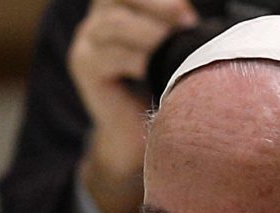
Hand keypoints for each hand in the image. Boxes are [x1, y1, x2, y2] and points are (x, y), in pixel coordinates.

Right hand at [69, 0, 196, 212]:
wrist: (132, 132)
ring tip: (174, 46)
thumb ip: (173, 25)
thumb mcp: (167, 48)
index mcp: (118, 8)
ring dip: (149, 33)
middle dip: (156, 5)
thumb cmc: (156, 86)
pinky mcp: (85, 68)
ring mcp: (87, 43)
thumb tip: (194, 15)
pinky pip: (107, 56)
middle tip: (187, 20)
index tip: (188, 10)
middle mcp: (97, 20)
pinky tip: (151, 70)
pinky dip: (134, 60)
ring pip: (114, 25)